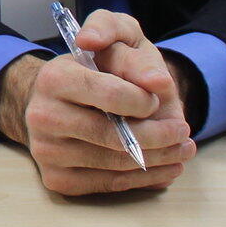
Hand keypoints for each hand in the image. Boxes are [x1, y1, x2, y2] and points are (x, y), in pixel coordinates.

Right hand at [0, 10, 196, 195]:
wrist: (61, 98)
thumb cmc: (97, 67)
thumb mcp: (116, 42)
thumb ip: (132, 51)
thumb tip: (157, 82)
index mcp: (54, 77)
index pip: (110, 95)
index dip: (143, 100)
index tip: (156, 99)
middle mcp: (42, 116)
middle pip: (114, 136)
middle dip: (159, 136)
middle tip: (183, 132)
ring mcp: (46, 151)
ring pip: (115, 164)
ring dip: (160, 159)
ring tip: (182, 150)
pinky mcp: (56, 179)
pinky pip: (109, 185)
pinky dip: (144, 179)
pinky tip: (163, 167)